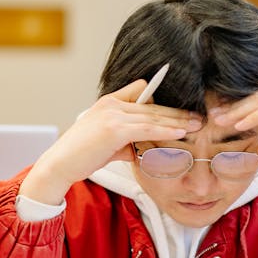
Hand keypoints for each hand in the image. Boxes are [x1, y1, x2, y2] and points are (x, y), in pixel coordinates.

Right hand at [19, 79, 201, 204]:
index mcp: (109, 102)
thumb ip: (127, 142)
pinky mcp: (115, 128)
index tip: (181, 110)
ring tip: (196, 124)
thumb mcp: (108, 145)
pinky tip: (181, 133)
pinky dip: (166, 130)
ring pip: (153, 116)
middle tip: (198, 117)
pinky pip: (148, 128)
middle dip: (177, 112)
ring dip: (178, 120)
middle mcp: (112, 103)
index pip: (142, 92)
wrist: (59, 165)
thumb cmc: (81, 157)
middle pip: (153, 105)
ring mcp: (113, 114)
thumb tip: (145, 149)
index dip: (162, 102)